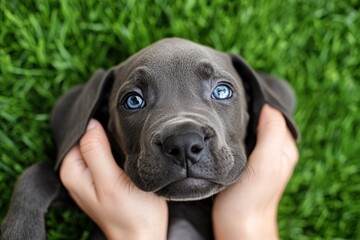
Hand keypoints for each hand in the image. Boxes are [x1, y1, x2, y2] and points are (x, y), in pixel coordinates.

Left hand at [60, 119, 167, 239]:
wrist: (144, 234)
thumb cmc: (131, 213)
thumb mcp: (111, 181)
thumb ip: (96, 151)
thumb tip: (90, 122)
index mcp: (72, 171)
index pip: (79, 133)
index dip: (97, 126)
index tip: (117, 129)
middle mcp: (77, 171)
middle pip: (87, 138)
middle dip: (104, 132)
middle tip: (125, 139)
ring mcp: (91, 174)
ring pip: (98, 144)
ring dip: (112, 141)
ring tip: (127, 145)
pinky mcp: (104, 177)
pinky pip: (106, 153)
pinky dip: (116, 149)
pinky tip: (127, 152)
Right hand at [212, 104, 298, 239]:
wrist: (236, 225)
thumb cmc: (251, 199)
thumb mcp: (266, 164)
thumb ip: (271, 134)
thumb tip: (267, 105)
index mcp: (283, 146)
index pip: (274, 113)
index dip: (257, 102)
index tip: (236, 96)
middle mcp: (273, 149)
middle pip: (261, 119)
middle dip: (245, 109)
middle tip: (224, 102)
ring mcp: (257, 156)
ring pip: (248, 128)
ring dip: (236, 120)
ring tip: (219, 113)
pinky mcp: (242, 162)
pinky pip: (238, 139)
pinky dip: (230, 132)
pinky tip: (219, 131)